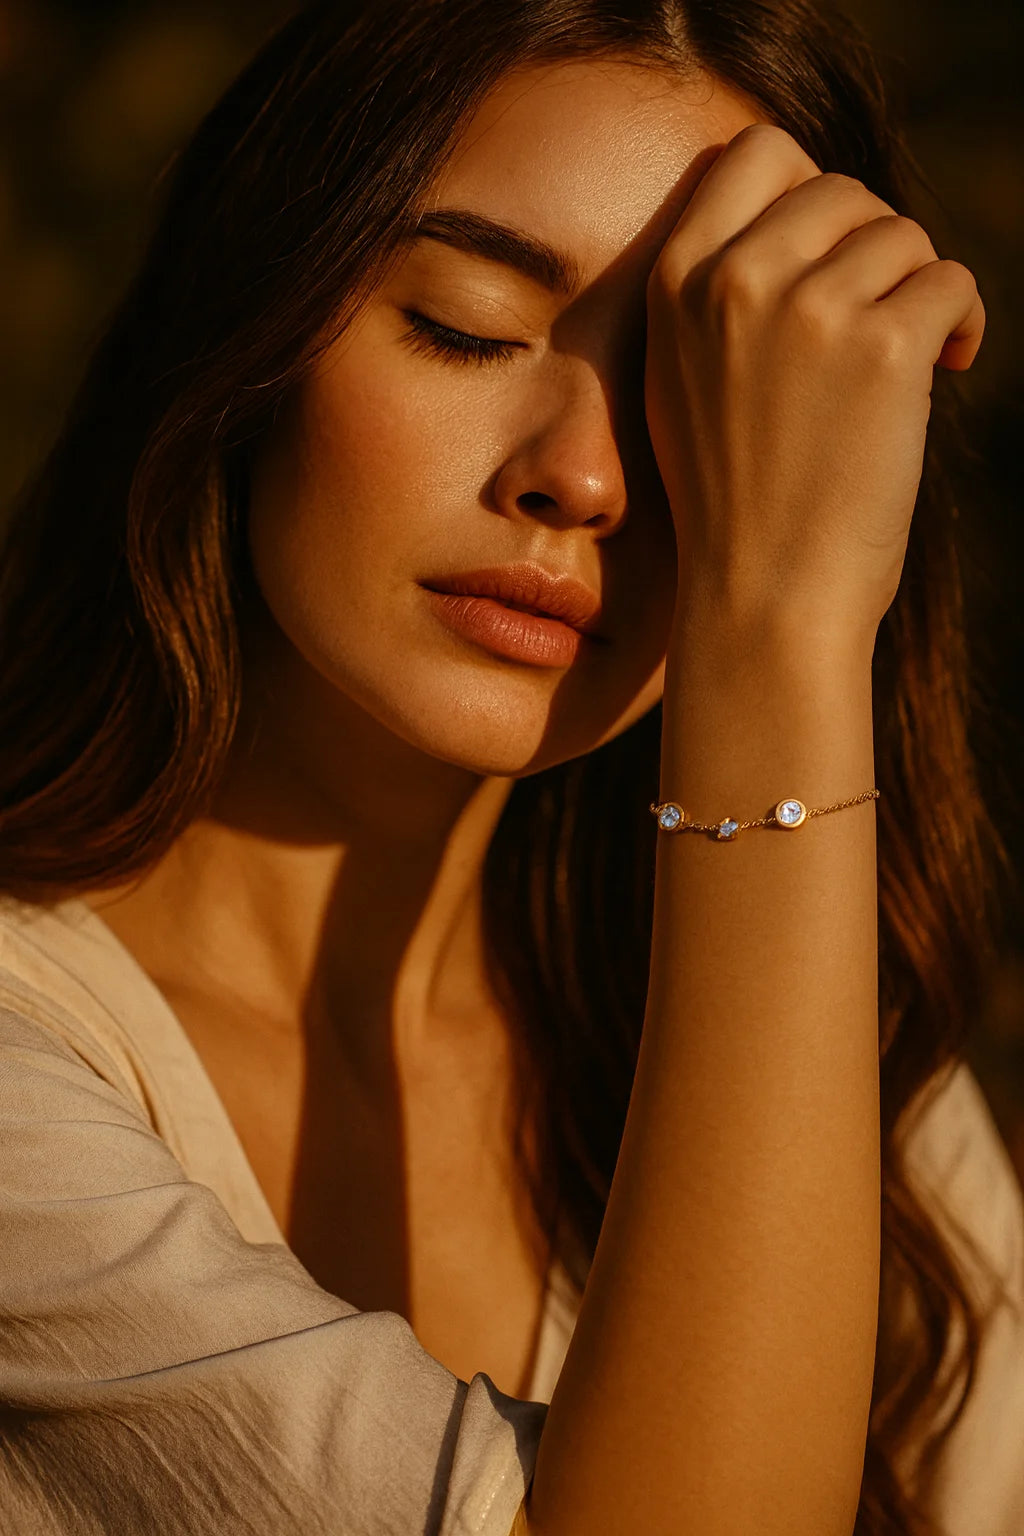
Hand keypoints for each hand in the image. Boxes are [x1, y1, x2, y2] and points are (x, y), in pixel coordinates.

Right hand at [644, 123, 984, 641]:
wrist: (762, 598)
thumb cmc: (731, 505)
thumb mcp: (683, 384)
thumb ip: (720, 297)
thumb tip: (805, 226)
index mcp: (676, 283)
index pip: (756, 152)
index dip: (809, 190)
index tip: (830, 252)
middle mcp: (736, 280)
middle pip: (842, 191)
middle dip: (873, 250)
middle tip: (877, 322)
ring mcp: (810, 309)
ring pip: (904, 236)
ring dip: (918, 292)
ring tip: (907, 365)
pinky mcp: (883, 347)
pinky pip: (951, 283)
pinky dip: (962, 325)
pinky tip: (945, 371)